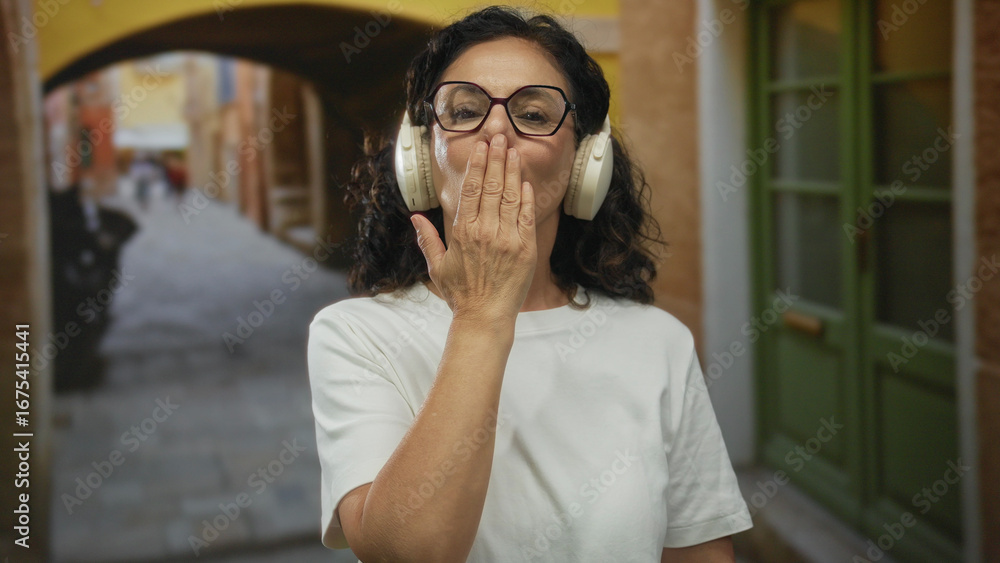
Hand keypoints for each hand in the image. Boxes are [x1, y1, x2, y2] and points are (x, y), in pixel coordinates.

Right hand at [410, 133, 536, 321]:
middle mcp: (484, 230)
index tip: (481, 146)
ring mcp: (507, 238)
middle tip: (499, 136)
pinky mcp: (525, 248)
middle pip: (491, 185)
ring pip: (510, 196)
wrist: (485, 317)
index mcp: (462, 231)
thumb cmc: (461, 294)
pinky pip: (526, 216)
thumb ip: (427, 238)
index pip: (471, 189)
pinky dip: (526, 197)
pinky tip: (525, 182)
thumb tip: (415, 217)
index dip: (477, 164)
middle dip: (496, 158)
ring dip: (512, 171)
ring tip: (513, 151)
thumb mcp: (437, 266)